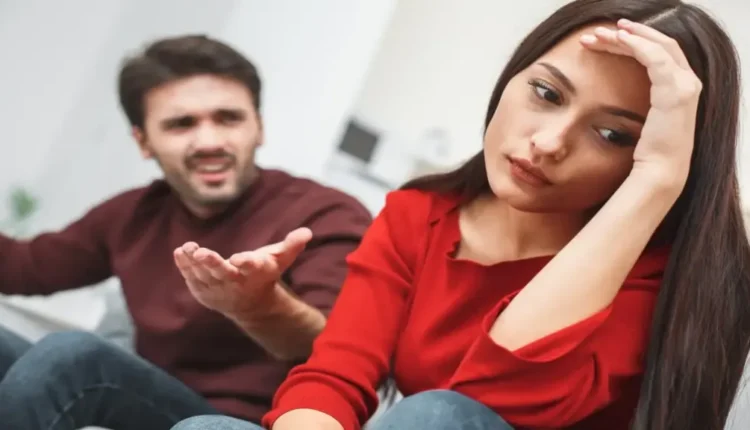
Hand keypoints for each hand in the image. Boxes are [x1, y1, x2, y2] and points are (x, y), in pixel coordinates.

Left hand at [173, 228, 312, 317]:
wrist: (250, 305)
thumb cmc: (264, 273)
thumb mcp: (280, 259)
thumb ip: (292, 245)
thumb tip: (307, 232)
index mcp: (256, 273)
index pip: (252, 267)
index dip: (246, 262)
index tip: (239, 258)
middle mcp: (236, 282)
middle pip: (223, 273)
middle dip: (213, 263)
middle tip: (202, 253)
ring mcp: (217, 289)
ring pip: (204, 275)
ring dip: (194, 262)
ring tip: (188, 248)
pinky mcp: (203, 291)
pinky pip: (192, 278)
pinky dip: (185, 267)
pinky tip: (180, 252)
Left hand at [581, 19, 702, 191]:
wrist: (659, 172)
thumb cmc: (648, 152)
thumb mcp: (642, 120)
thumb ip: (638, 101)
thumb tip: (611, 94)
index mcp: (679, 88)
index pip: (659, 53)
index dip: (634, 42)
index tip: (606, 38)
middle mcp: (687, 83)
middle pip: (659, 45)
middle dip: (627, 34)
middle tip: (597, 32)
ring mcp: (685, 86)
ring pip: (656, 46)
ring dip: (627, 36)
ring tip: (599, 34)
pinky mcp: (675, 91)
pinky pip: (655, 58)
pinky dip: (636, 45)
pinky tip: (616, 40)